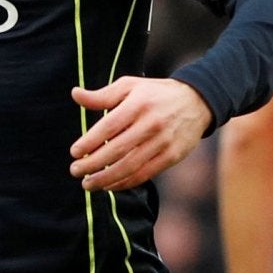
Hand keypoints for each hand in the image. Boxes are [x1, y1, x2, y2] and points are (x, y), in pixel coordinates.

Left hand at [70, 77, 212, 190]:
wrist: (197, 101)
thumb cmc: (155, 93)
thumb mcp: (130, 86)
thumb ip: (102, 95)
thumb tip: (75, 94)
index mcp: (138, 105)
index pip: (108, 127)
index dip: (89, 142)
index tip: (74, 152)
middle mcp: (151, 124)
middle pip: (116, 150)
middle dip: (92, 164)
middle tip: (75, 171)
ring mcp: (163, 142)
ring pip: (129, 166)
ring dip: (105, 179)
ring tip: (87, 184)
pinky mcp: (172, 156)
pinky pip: (144, 174)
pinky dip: (124, 183)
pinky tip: (108, 185)